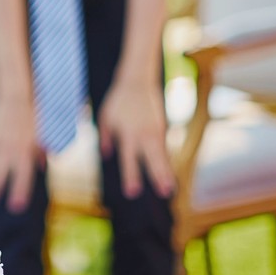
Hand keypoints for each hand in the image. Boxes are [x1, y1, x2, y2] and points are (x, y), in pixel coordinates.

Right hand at [0, 94, 42, 213]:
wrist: (13, 96)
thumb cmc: (30, 115)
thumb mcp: (41, 134)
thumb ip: (40, 151)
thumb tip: (43, 165)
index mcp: (26, 151)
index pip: (23, 176)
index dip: (19, 191)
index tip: (16, 207)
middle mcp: (11, 149)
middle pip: (0, 172)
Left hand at [97, 78, 174, 198]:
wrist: (138, 81)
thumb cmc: (117, 101)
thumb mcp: (105, 118)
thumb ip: (105, 138)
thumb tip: (107, 155)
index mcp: (127, 134)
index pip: (128, 159)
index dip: (130, 176)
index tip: (132, 193)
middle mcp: (143, 135)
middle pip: (152, 160)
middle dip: (158, 177)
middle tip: (165, 193)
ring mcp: (155, 132)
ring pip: (162, 156)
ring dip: (165, 173)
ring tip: (169, 189)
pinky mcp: (162, 128)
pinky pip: (163, 149)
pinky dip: (165, 162)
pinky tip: (166, 176)